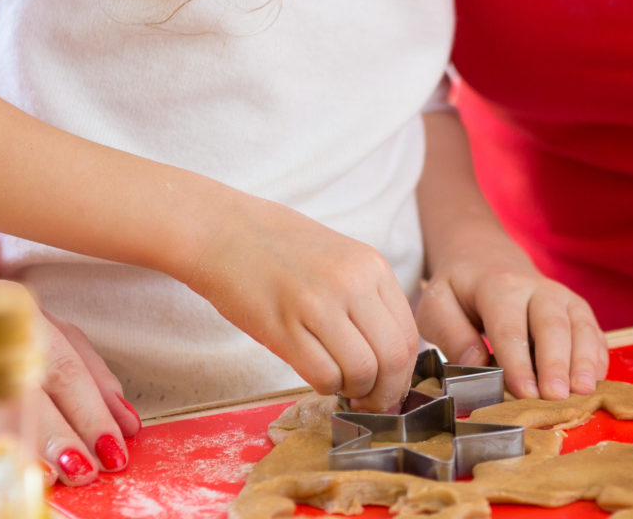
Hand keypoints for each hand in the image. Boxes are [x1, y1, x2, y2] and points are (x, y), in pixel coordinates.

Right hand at [0, 272, 140, 484]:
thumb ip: (80, 367)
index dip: (88, 405)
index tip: (113, 445)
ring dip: (0, 438)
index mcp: (6, 309)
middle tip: (85, 466)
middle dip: (54, 430)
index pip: (56, 361)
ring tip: (35, 470)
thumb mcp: (30, 327)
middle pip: (13, 383)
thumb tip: (123, 422)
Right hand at [186, 193, 419, 412]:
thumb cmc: (280, 248)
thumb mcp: (341, 259)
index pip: (408, 335)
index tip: (390, 387)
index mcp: (371, 266)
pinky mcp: (283, 326)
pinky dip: (325, 387)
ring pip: (361, 372)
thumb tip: (391, 357)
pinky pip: (323, 375)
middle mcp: (352, 282)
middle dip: (385, 393)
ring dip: (354, 392)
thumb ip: (369, 299)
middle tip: (371, 402)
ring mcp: (318, 303)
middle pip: (392, 358)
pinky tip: (316, 375)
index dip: (402, 374)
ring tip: (340, 385)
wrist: (224, 231)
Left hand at [413, 229, 606, 400]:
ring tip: (584, 392)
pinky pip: (594, 332)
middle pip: (552, 325)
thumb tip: (476, 363)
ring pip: (580, 326)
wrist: (486, 257)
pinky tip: (595, 382)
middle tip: (557, 397)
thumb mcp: (437, 305)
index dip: (517, 362)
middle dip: (555, 363)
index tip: (523, 393)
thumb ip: (450, 333)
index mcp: (499, 286)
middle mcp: (537, 288)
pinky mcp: (577, 309)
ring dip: (583, 361)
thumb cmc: (461, 291)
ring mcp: (562, 297)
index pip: (510, 326)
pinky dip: (597, 357)